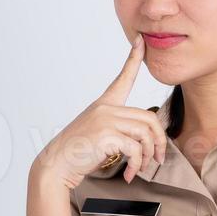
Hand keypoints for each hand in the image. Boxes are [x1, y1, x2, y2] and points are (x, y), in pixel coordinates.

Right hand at [32, 32, 167, 188]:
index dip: (133, 58)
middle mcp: (106, 108)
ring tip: (141, 168)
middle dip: (159, 142)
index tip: (140, 41)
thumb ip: (120, 129)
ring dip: (148, 155)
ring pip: (145, 134)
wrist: (57, 165)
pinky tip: (130, 174)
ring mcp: (105, 120)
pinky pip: (135, 148)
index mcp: (104, 104)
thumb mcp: (100, 134)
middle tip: (158, 159)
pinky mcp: (106, 135)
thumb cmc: (79, 152)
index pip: (123, 77)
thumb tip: (147, 138)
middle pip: (149, 118)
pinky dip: (137, 164)